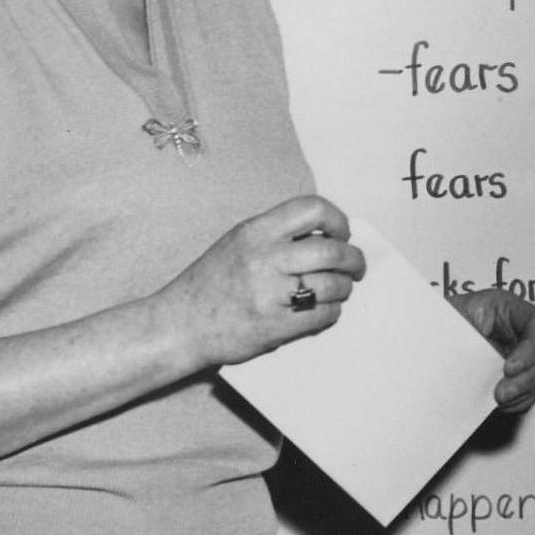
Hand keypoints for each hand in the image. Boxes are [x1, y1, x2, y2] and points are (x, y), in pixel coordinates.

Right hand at [160, 195, 365, 365]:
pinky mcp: (276, 325)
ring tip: (337, 290)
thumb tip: (329, 232)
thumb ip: (278, 234)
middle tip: (355, 268)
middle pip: (333, 250)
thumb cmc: (211, 283)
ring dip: (344, 289)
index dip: (338, 220)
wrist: (179, 325)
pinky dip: (332, 312)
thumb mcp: (238, 242)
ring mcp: (270, 293)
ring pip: (334, 284)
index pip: (313, 209)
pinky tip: (323, 310)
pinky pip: (324, 315)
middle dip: (354, 260)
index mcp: (256, 231)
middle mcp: (264, 258)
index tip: (342, 234)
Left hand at [450, 285, 534, 410]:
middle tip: (502, 392)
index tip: (509, 368)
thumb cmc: (447, 318)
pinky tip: (501, 404)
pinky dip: (518, 401)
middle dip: (526, 377)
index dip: (531, 349)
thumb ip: (473, 317)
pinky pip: (528, 392)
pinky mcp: (516, 376)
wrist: (433, 340)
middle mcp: (521, 333)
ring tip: (499, 399)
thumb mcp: (457, 309)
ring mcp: (521, 356)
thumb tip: (484, 331)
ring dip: (522, 391)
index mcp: (511, 310)